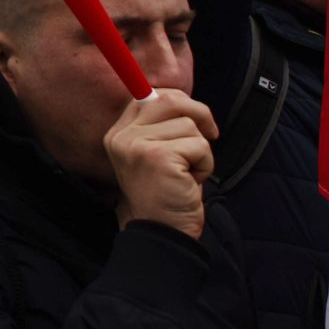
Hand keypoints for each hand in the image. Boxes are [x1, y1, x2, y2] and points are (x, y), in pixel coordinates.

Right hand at [105, 89, 217, 239]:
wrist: (161, 232)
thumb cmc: (165, 196)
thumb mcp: (154, 156)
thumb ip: (159, 128)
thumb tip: (183, 101)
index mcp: (118, 134)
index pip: (147, 96)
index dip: (177, 101)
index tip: (193, 118)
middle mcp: (123, 136)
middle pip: (169, 99)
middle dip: (198, 113)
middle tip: (210, 133)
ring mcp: (138, 145)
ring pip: (189, 125)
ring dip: (201, 150)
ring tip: (188, 173)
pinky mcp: (159, 157)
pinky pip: (199, 146)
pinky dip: (205, 164)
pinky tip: (191, 181)